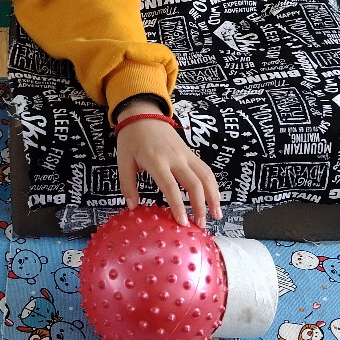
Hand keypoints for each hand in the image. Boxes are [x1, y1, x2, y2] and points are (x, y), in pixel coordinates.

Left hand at [114, 103, 220, 228]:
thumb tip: (133, 207)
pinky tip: (214, 199)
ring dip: (213, 196)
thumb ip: (127, 185)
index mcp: (157, 161)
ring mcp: (186, 155)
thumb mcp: (123, 161)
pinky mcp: (191, 153)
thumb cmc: (132, 139)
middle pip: (194, 183)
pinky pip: (206, 170)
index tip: (183, 223)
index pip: (171, 187)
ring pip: (206, 176)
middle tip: (200, 225)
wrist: (143, 114)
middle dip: (200, 206)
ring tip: (216, 215)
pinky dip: (213, 185)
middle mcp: (175, 158)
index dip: (178, 206)